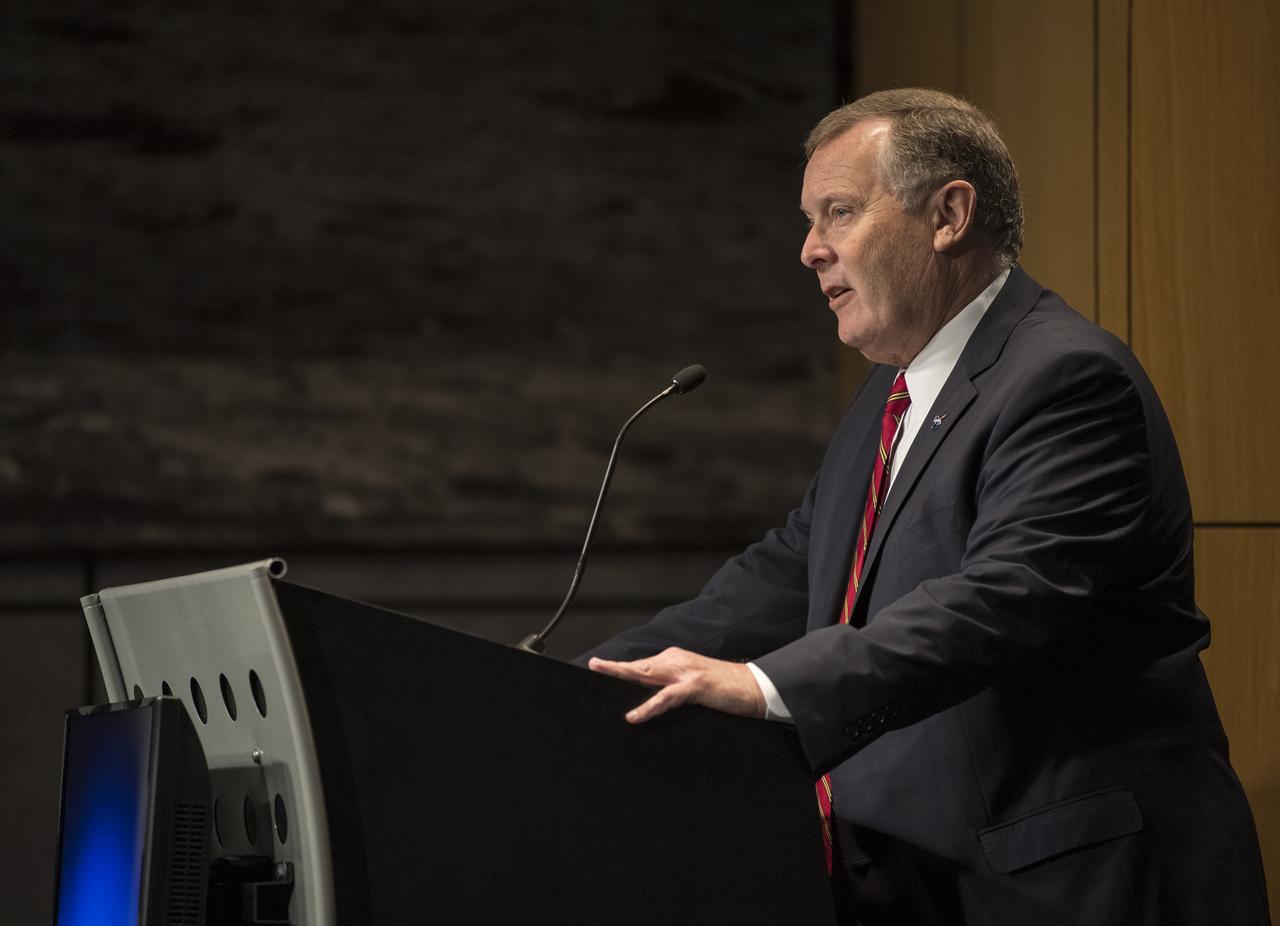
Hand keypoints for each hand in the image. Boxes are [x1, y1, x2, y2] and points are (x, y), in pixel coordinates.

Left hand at [587, 647, 766, 723]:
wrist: (756, 687)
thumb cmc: (726, 690)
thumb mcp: (694, 686)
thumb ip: (673, 689)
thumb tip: (650, 700)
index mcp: (676, 660)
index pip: (643, 665)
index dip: (622, 668)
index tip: (601, 668)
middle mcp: (677, 661)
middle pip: (639, 666)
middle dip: (615, 667)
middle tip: (593, 665)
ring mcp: (686, 672)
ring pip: (647, 674)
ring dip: (624, 675)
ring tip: (602, 676)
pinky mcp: (696, 686)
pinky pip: (666, 697)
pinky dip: (649, 706)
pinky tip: (635, 716)